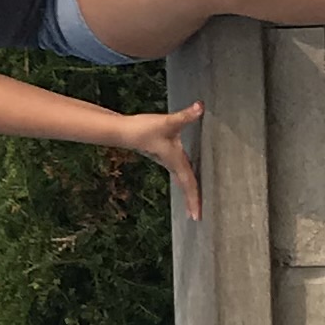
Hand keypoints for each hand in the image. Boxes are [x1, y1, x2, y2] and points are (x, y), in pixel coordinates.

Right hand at [117, 100, 203, 220]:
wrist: (124, 131)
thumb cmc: (145, 128)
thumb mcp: (168, 122)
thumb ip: (186, 115)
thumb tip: (201, 107)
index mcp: (177, 161)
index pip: (190, 184)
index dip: (195, 199)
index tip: (198, 216)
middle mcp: (173, 164)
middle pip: (186, 187)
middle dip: (192, 202)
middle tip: (197, 218)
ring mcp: (167, 162)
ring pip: (182, 182)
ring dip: (188, 194)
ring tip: (193, 206)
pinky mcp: (164, 158)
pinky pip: (178, 174)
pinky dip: (184, 183)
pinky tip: (185, 181)